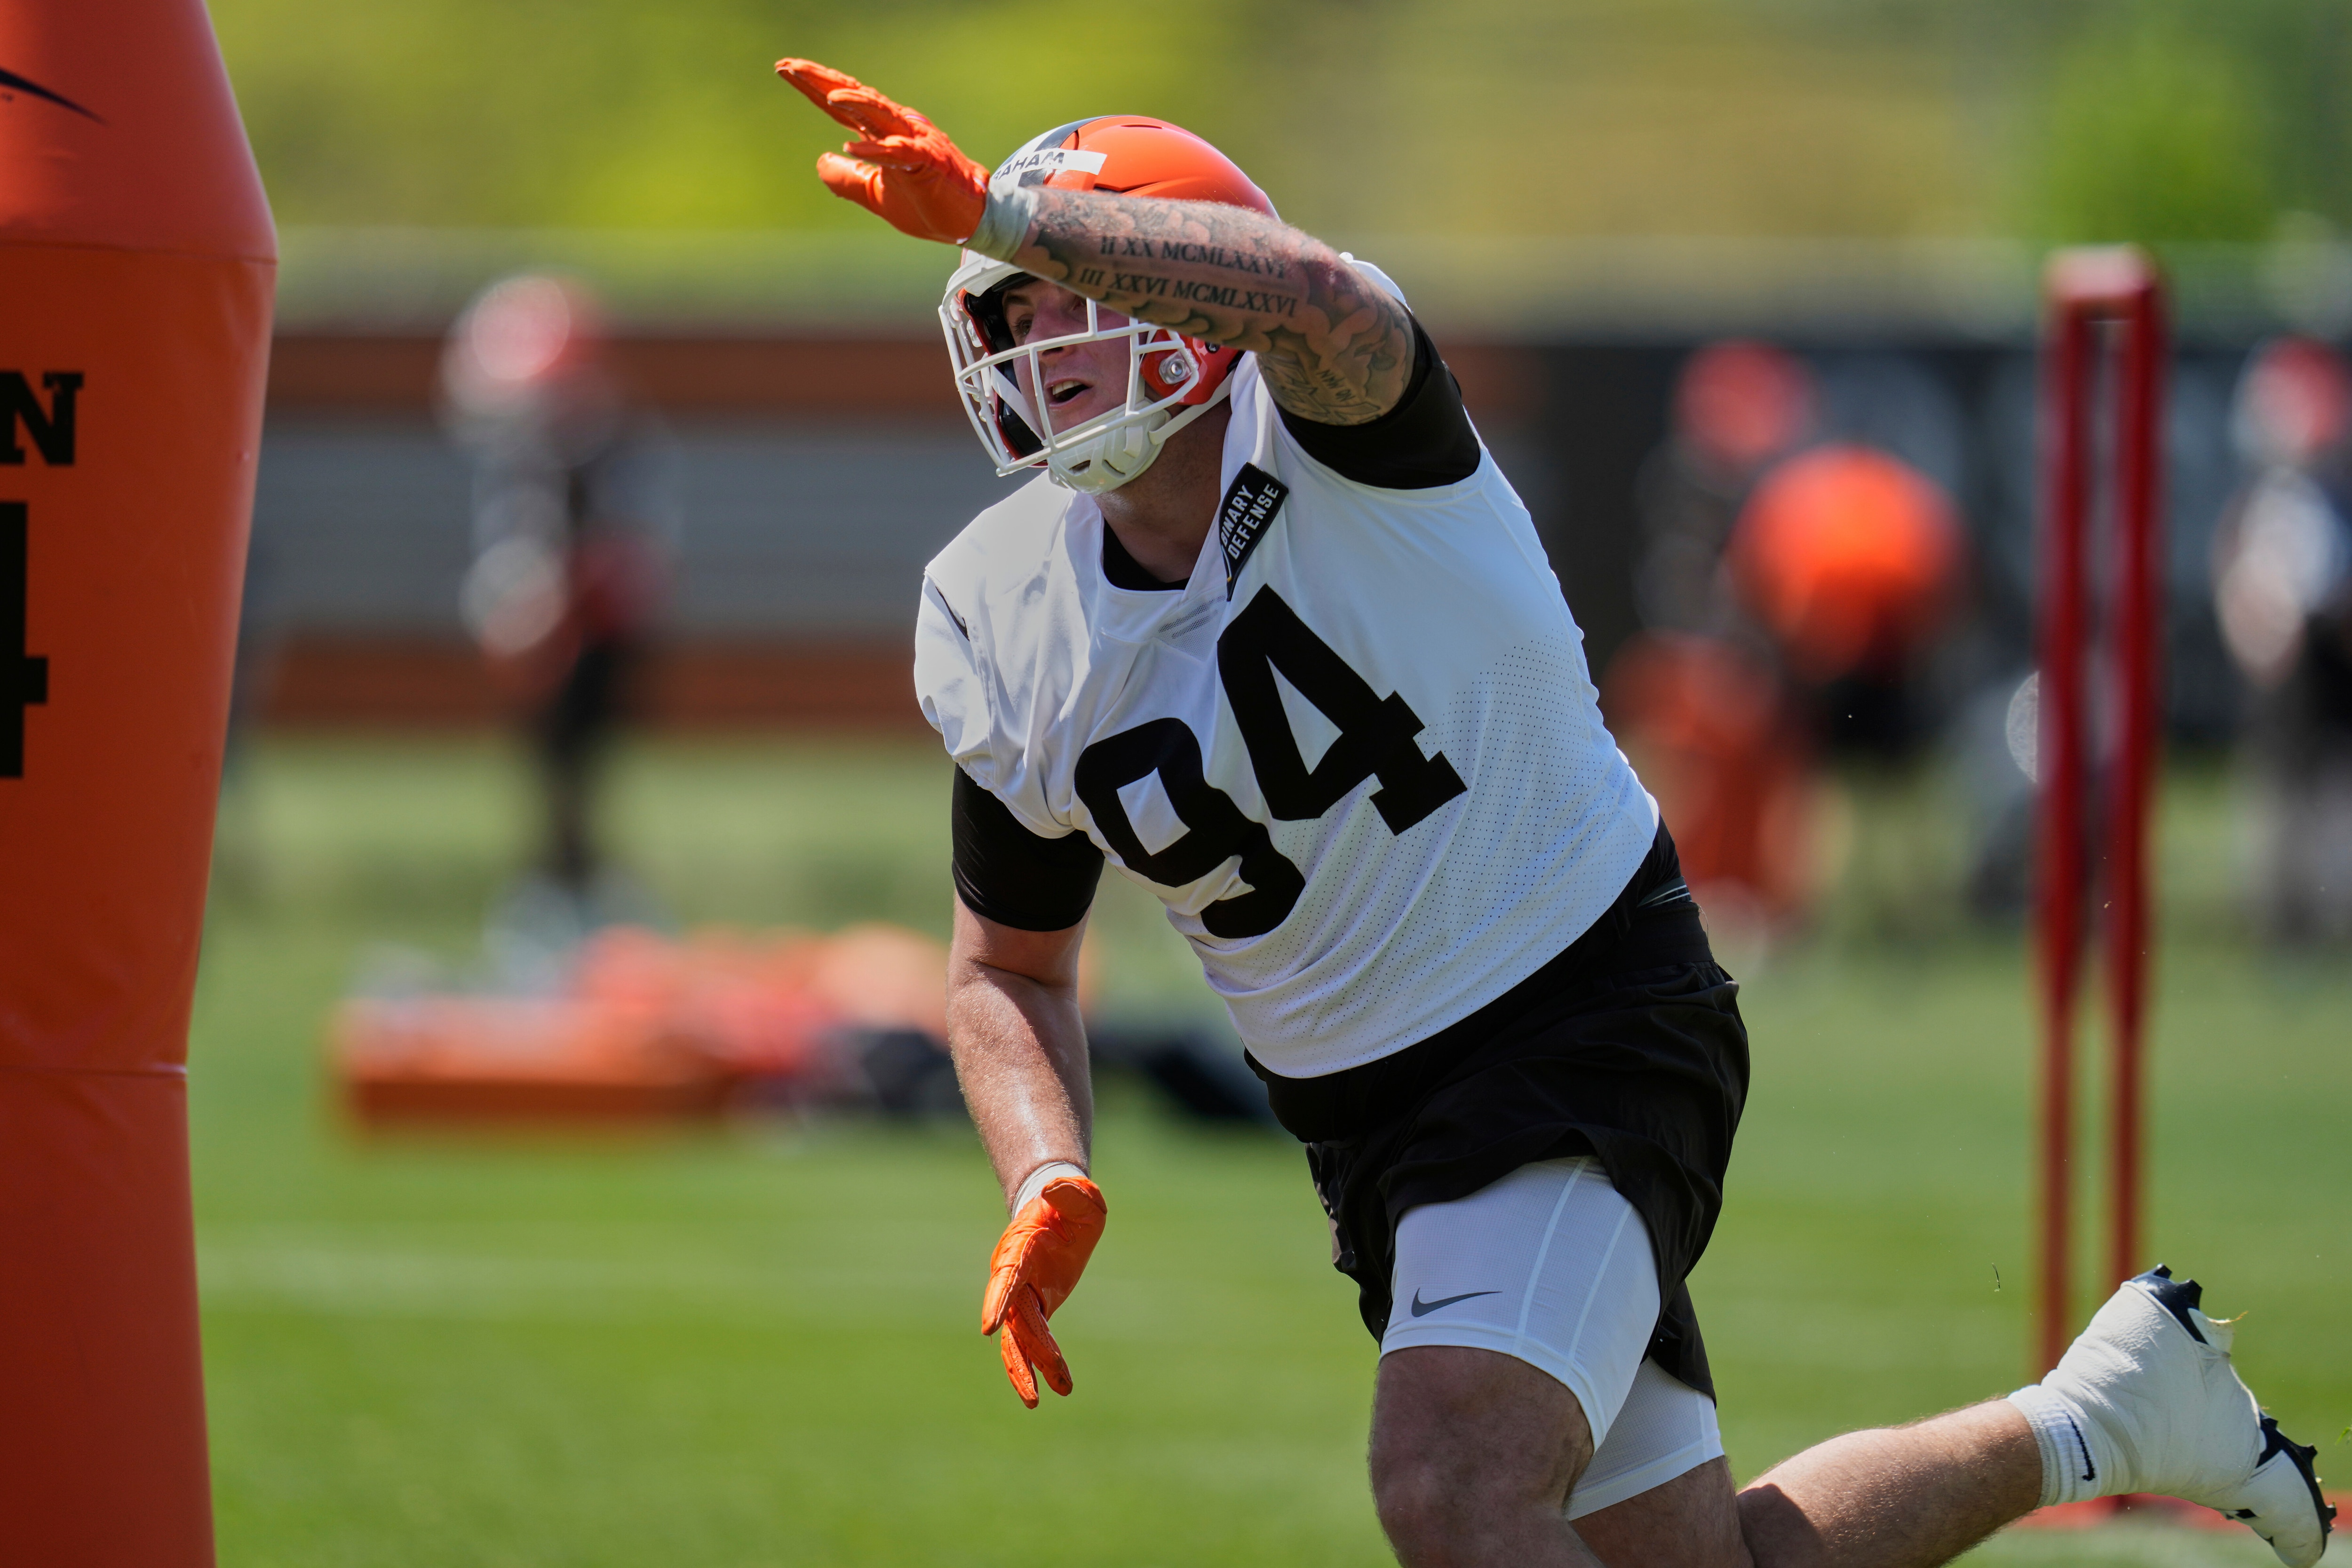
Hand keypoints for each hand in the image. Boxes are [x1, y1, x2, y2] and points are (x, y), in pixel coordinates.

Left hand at [773, 59, 988, 244]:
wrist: (970, 221)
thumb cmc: (928, 204)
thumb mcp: (876, 193)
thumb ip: (848, 178)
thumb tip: (821, 162)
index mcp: (882, 133)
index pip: (841, 107)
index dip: (812, 86)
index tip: (784, 70)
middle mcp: (897, 128)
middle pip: (855, 98)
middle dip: (822, 81)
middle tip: (789, 66)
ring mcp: (915, 143)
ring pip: (880, 115)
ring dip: (853, 103)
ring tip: (826, 95)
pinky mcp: (929, 164)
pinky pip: (900, 153)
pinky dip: (876, 151)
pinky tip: (851, 148)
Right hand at [981, 1175, 1106, 1406]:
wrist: (1059, 1210)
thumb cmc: (1070, 1202)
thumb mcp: (1080, 1196)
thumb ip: (1070, 1194)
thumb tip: (1058, 1188)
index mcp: (1022, 1247)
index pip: (1008, 1275)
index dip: (999, 1299)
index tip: (990, 1325)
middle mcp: (1014, 1275)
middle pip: (1015, 1318)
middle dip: (1026, 1350)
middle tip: (1035, 1386)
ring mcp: (1021, 1295)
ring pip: (1018, 1338)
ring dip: (1026, 1369)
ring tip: (1037, 1401)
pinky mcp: (1033, 1308)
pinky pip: (1030, 1341)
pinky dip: (1039, 1364)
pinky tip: (1057, 1388)